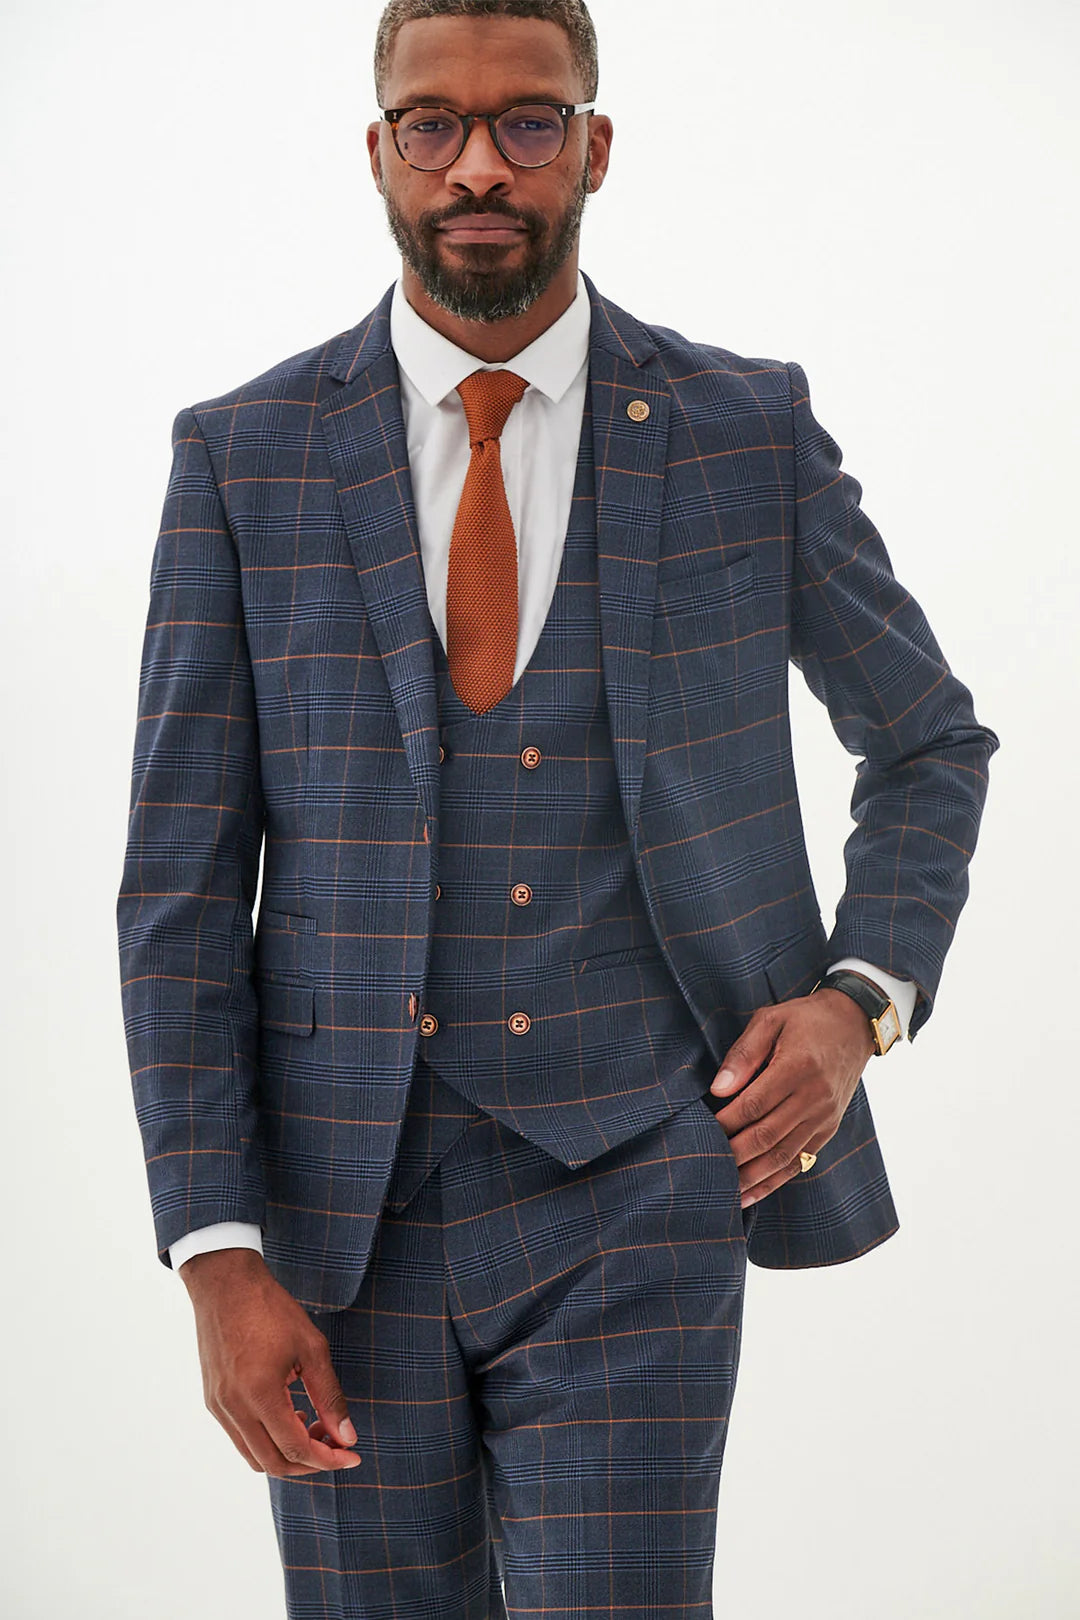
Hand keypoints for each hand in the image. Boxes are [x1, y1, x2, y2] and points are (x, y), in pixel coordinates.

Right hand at [179, 1248, 361, 1477]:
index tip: (352, 1455)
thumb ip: (330, 1396)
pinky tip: (288, 1414)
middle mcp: (233, 1408)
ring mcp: (219, 1407)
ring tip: (311, 1426)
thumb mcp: (311, 1348)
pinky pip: (241, 1439)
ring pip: (254, 1457)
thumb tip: (347, 1437)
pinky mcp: (213, 1401)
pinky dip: (267, 1440)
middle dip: (309, 1463)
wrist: (225, 1284)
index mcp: (258, 1393)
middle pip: (273, 1464)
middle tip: (335, 1445)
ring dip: (286, 1454)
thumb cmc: (271, 1309)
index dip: (327, 1459)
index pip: (295, 1449)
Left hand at [709, 989, 876, 1208]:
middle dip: (734, 1154)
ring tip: (724, 1191)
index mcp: (798, 1067)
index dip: (726, 1121)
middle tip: (706, 1163)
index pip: (755, 1104)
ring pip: (783, 1155)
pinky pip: (799, 1160)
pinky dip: (774, 1180)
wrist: (855, 1023)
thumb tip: (719, 1089)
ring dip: (752, 1176)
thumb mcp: (771, 1020)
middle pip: (768, 1135)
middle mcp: (815, 1097)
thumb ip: (743, 1054)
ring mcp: (824, 1116)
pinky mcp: (828, 1128)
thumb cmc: (806, 1019)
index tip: (702, 1128)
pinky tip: (751, 1193)